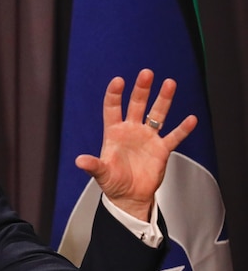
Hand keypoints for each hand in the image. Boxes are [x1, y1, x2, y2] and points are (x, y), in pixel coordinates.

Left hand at [75, 69, 197, 221]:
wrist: (130, 196)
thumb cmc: (113, 183)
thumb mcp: (101, 174)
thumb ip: (93, 165)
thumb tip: (79, 161)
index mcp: (114, 133)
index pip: (113, 109)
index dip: (115, 95)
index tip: (118, 81)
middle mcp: (132, 131)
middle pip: (137, 105)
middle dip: (141, 90)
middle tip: (146, 74)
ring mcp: (148, 138)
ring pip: (157, 114)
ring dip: (163, 100)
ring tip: (169, 84)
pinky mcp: (161, 149)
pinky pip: (174, 136)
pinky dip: (182, 129)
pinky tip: (190, 119)